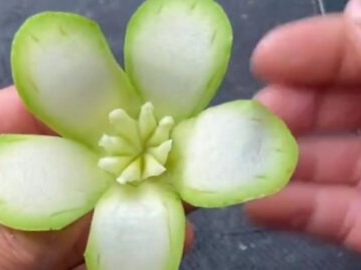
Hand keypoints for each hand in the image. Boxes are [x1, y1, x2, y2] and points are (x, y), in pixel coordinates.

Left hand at [0, 87, 194, 268]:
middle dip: (88, 170)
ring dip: (110, 221)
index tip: (86, 104)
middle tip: (143, 156)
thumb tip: (78, 206)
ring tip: (164, 205)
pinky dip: (105, 264)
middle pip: (29, 184)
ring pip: (58, 236)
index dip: (28, 113)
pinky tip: (145, 251)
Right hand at [246, 0, 360, 251]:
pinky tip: (260, 204)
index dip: (319, 50)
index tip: (267, 58)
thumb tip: (356, 9)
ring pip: (330, 164)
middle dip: (290, 108)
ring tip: (236, 161)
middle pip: (339, 107)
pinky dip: (294, 210)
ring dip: (278, 163)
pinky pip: (336, 218)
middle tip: (252, 115)